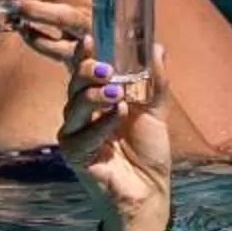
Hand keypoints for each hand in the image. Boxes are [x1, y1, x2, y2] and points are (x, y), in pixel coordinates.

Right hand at [59, 41, 173, 230]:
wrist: (149, 192)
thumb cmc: (147, 154)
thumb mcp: (154, 112)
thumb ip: (155, 81)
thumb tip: (158, 47)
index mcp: (96, 102)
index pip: (83, 72)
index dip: (83, 55)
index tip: (91, 38)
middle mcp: (81, 116)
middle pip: (73, 85)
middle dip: (87, 72)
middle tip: (107, 68)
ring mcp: (75, 136)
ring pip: (73, 107)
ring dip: (94, 95)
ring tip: (116, 92)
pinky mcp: (75, 156)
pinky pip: (83, 135)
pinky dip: (102, 122)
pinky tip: (119, 112)